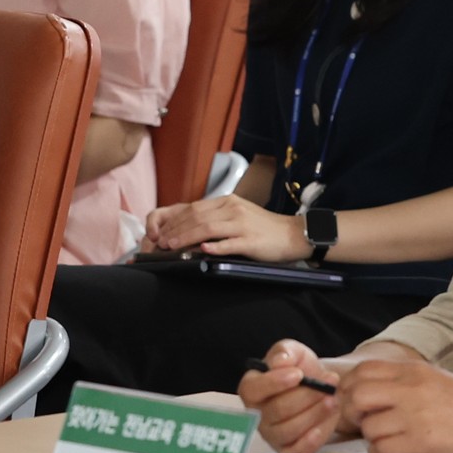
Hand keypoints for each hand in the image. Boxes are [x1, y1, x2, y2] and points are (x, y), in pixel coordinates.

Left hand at [144, 194, 305, 263]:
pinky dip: (214, 247)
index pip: (193, 208)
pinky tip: (202, 251)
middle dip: (174, 230)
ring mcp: (242, 224)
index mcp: (227, 202)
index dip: (173, 220)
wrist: (293, 234)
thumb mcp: (238, 215)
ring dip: (186, 237)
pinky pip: (229, 243)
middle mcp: (233, 209)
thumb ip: (216, 218)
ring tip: (171, 246)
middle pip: (196, 216)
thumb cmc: (263, 228)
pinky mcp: (251, 240)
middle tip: (159, 242)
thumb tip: (190, 228)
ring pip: (208, 228)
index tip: (160, 232)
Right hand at [239, 340, 351, 452]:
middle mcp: (257, 415)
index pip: (253, 390)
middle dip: (306, 396)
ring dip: (315, 414)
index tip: (299, 374)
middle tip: (329, 384)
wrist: (319, 387)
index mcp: (252, 389)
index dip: (274, 383)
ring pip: (289, 430)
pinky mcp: (288, 449)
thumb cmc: (300, 369)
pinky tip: (325, 424)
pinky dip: (312, 440)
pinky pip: (296, 451)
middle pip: (277, 410)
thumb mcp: (293, 352)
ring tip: (333, 399)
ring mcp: (271, 435)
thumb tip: (279, 362)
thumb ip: (284, 352)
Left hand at [338, 357, 452, 452]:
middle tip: (361, 424)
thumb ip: (403, 383)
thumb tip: (365, 394)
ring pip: (368, 427)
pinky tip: (395, 452)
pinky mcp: (421, 442)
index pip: (363, 370)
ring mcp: (415, 416)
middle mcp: (411, 389)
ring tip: (388, 439)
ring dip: (372, 437)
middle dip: (352, 413)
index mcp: (414, 370)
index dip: (349, 387)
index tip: (351, 401)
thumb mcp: (435, 380)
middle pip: (357, 396)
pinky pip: (381, 450)